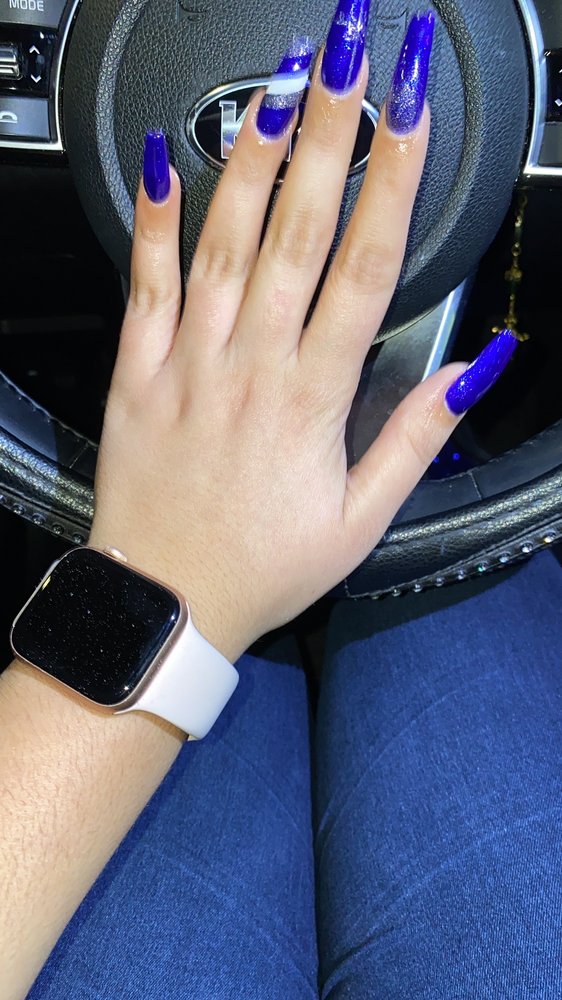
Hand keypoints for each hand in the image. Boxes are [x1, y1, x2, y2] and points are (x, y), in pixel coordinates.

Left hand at [89, 38, 507, 662]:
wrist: (166, 604)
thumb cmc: (262, 564)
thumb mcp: (362, 519)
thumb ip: (418, 438)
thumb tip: (474, 370)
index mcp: (313, 397)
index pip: (367, 265)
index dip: (396, 179)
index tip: (414, 112)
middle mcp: (252, 364)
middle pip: (300, 228)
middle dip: (333, 132)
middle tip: (351, 56)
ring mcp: (189, 361)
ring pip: (224, 240)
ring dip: (255, 155)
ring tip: (282, 84)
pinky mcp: (137, 371)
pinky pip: (144, 282)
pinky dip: (153, 219)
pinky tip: (165, 160)